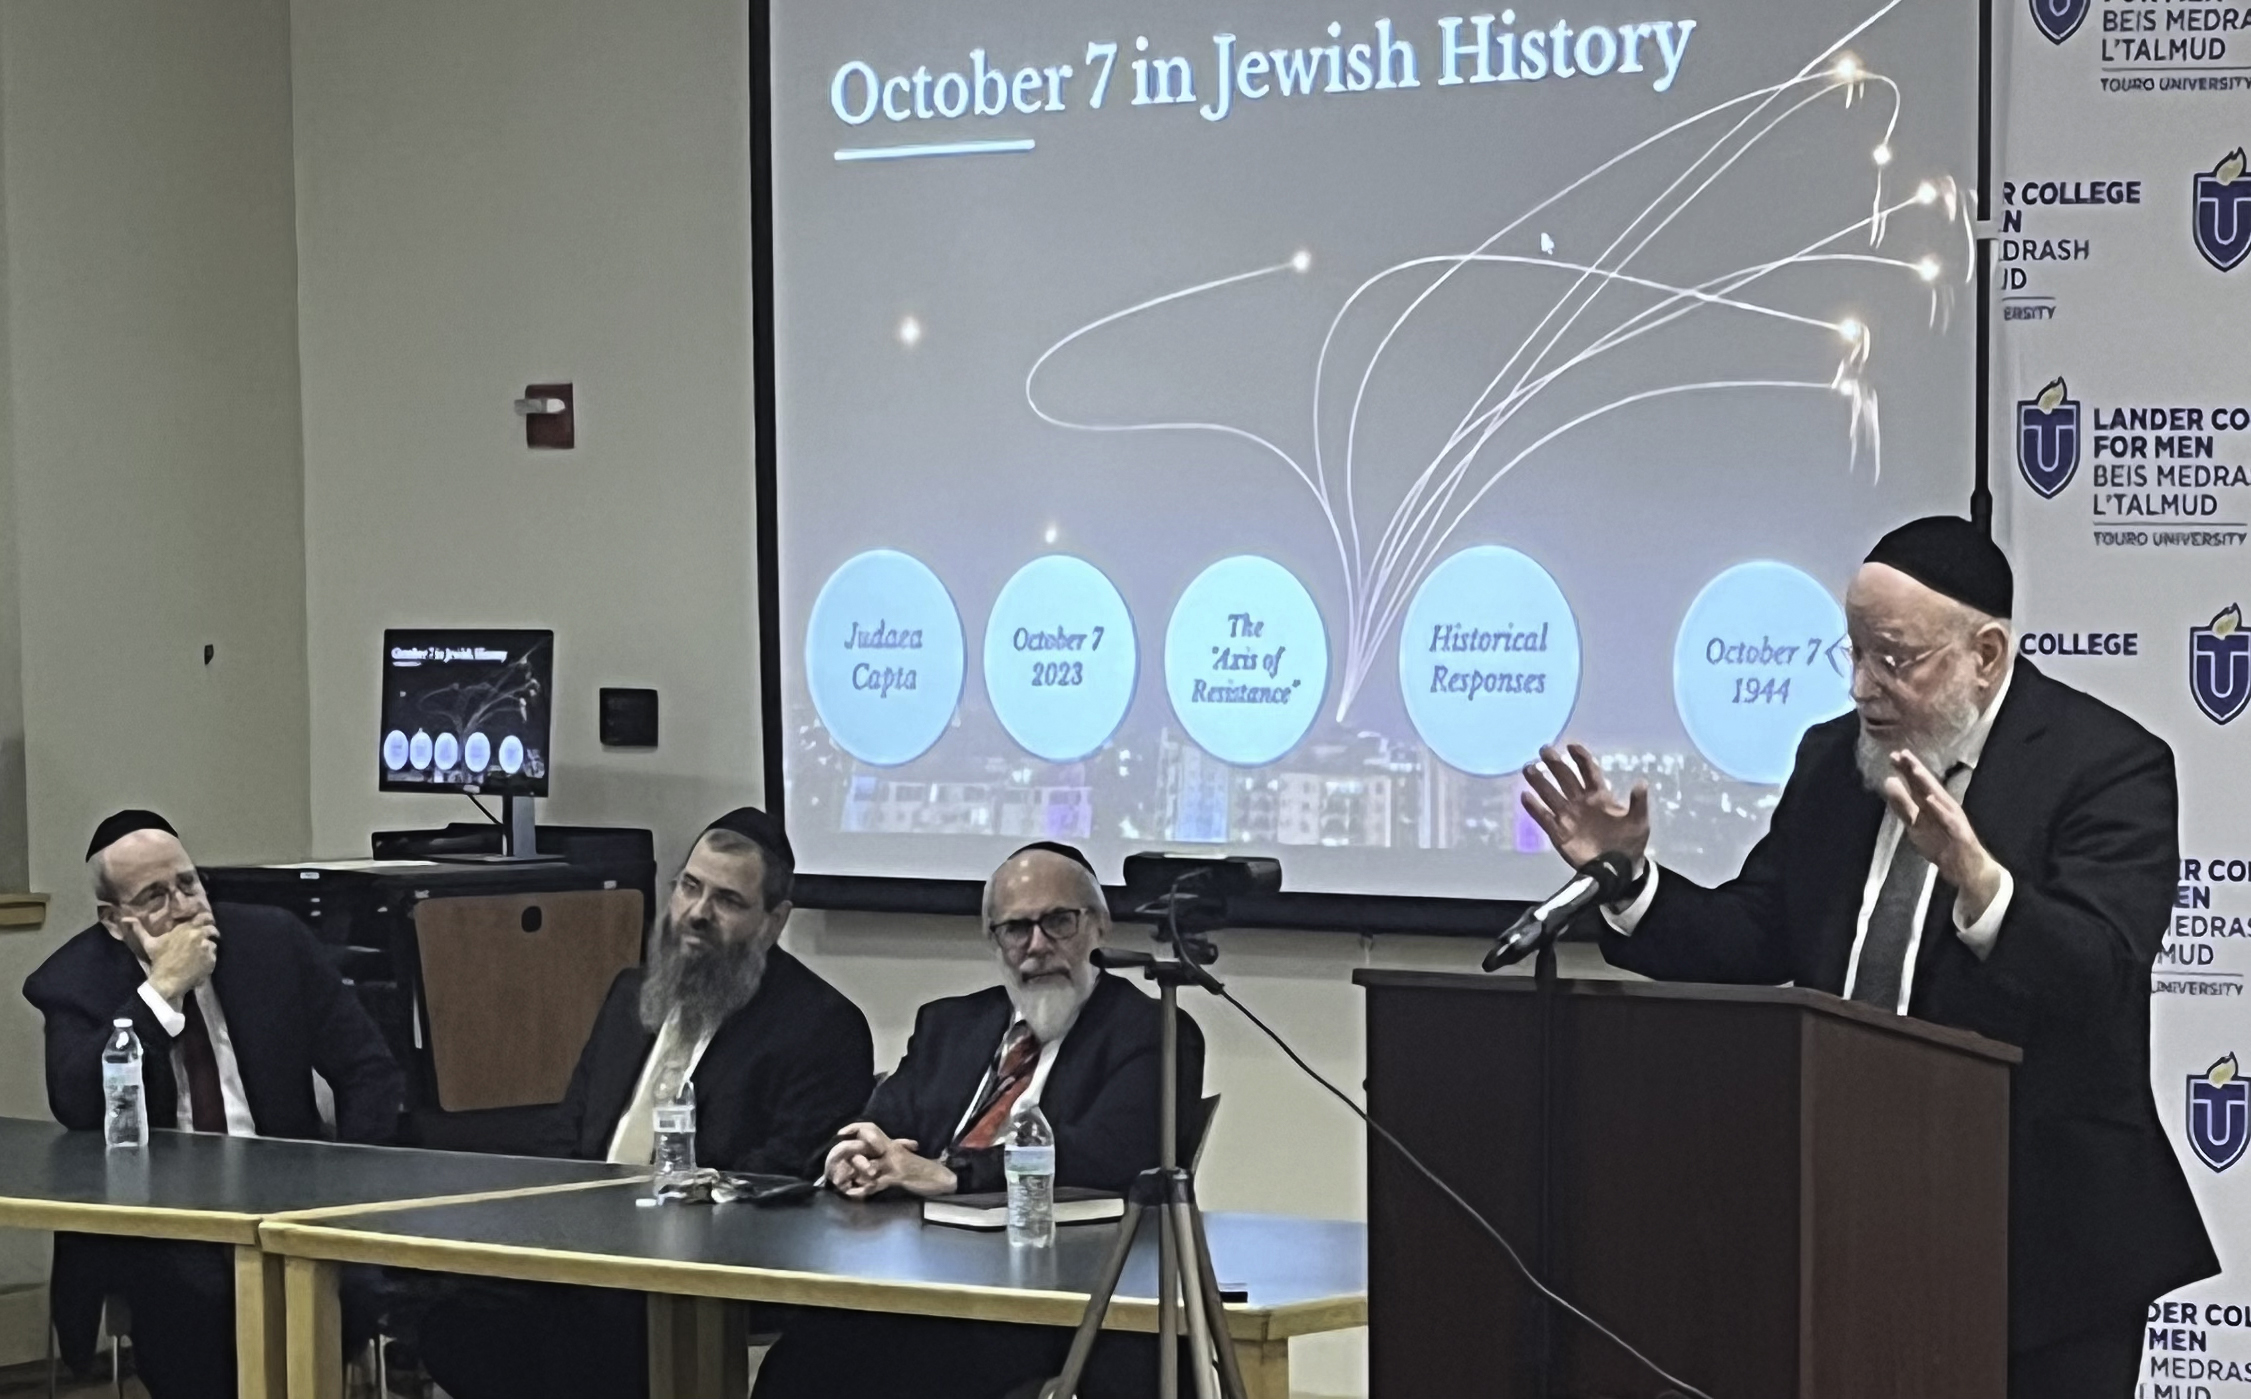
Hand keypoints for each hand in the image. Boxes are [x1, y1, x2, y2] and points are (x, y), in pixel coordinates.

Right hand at [136, 915, 218, 1006]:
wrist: (167, 982)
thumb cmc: (158, 962)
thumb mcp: (149, 943)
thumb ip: (139, 929)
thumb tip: (125, 917)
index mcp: (185, 928)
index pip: (204, 917)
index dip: (206, 920)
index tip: (205, 923)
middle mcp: (197, 935)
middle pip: (212, 929)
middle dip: (210, 933)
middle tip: (204, 940)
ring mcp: (205, 947)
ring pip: (213, 942)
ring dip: (209, 946)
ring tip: (201, 953)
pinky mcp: (211, 959)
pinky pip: (214, 954)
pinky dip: (210, 957)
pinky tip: (201, 963)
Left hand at [824, 1122, 957, 1198]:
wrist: (940, 1177)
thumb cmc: (921, 1168)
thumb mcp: (904, 1156)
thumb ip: (889, 1153)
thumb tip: (874, 1153)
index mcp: (891, 1144)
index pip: (871, 1128)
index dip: (854, 1128)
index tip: (840, 1133)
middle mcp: (891, 1150)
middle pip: (866, 1143)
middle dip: (849, 1151)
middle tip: (835, 1160)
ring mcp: (894, 1164)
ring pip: (870, 1164)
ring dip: (856, 1172)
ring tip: (843, 1180)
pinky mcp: (897, 1178)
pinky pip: (876, 1184)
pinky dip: (863, 1190)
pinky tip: (853, 1194)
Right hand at [1520, 743, 1649, 871]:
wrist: (1619, 869)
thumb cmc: (1630, 842)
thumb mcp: (1639, 822)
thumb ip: (1638, 802)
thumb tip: (1642, 782)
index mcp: (1600, 796)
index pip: (1588, 771)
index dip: (1580, 758)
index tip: (1571, 746)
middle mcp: (1581, 802)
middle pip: (1565, 778)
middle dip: (1555, 763)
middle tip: (1544, 750)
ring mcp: (1568, 817)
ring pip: (1551, 794)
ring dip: (1539, 782)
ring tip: (1529, 768)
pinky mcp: (1559, 833)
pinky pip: (1544, 818)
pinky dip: (1534, 808)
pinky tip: (1525, 796)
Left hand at [1882, 750, 2004, 920]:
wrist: (1966, 868)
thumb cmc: (1941, 843)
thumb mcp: (1915, 825)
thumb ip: (1903, 805)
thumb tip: (1889, 783)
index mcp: (1932, 805)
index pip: (1917, 785)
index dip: (1906, 770)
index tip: (1893, 755)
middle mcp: (1943, 808)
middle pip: (1927, 786)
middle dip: (1915, 769)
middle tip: (1902, 754)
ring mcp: (1951, 819)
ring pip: (1937, 798)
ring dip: (1926, 783)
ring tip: (1914, 769)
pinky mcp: (1959, 833)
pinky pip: (1948, 820)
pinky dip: (1939, 809)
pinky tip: (1930, 799)